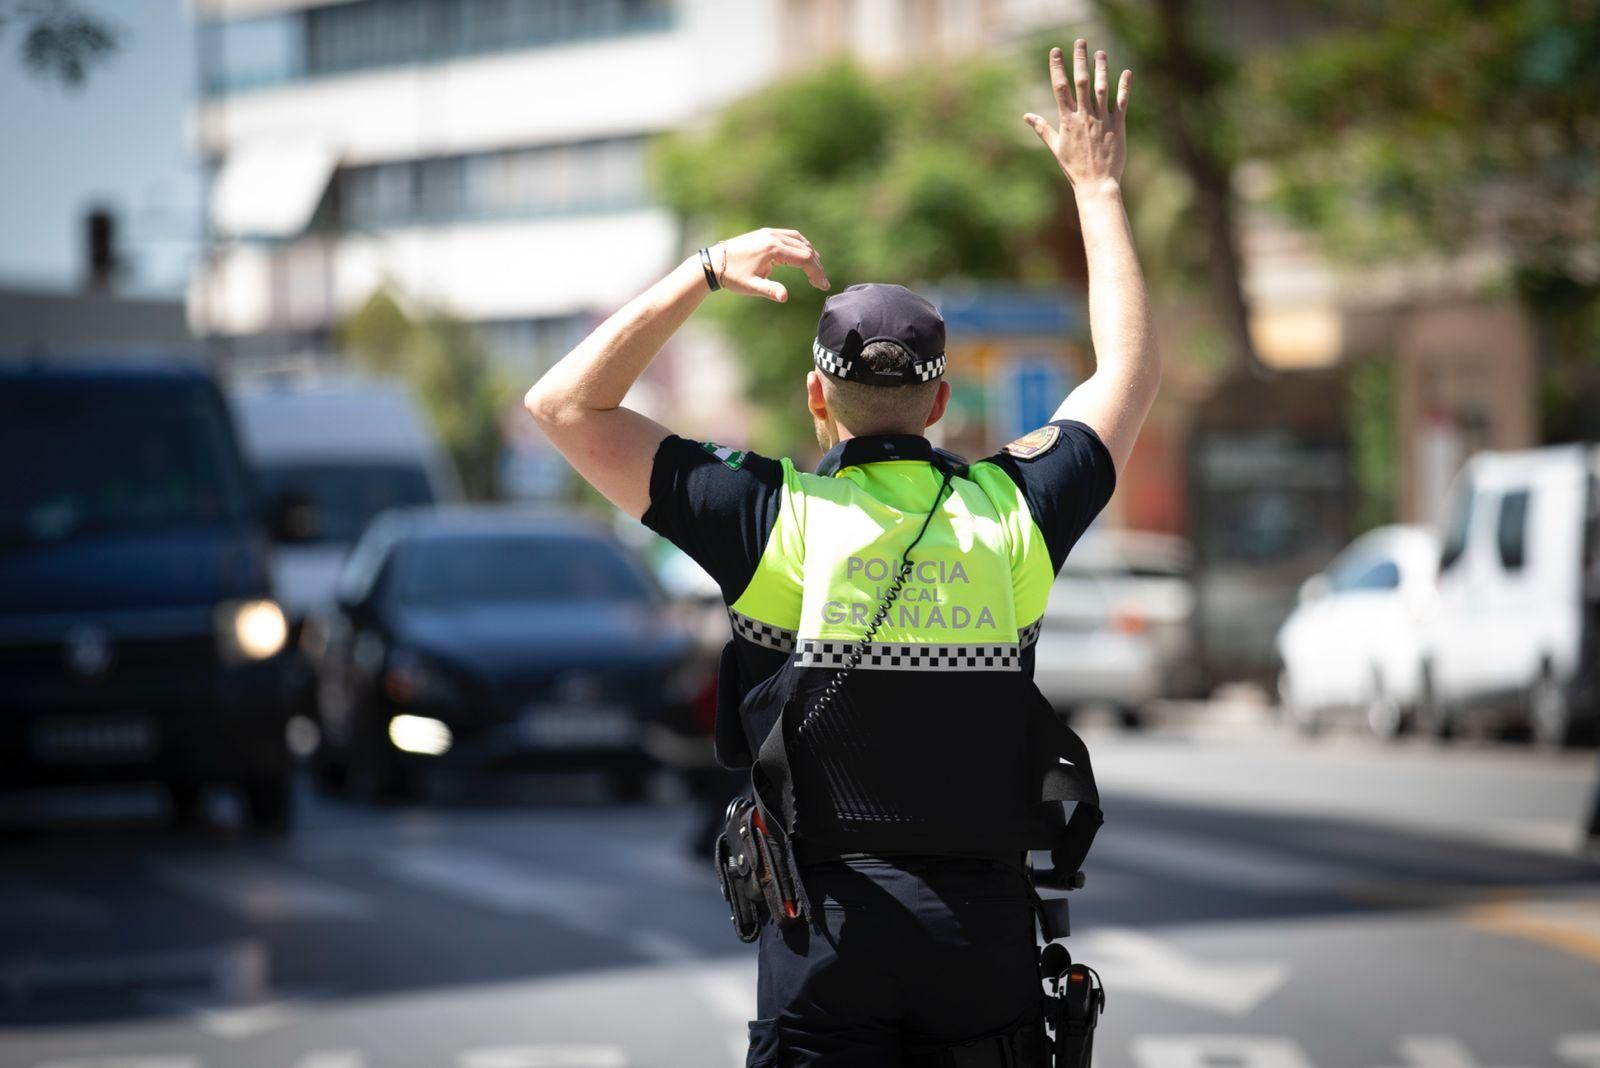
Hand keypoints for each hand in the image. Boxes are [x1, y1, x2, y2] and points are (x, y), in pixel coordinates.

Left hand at [710, 228, 829, 302]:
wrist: (714, 262)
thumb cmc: (732, 276)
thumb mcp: (751, 286)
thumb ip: (770, 290)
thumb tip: (784, 297)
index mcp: (772, 249)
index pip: (804, 258)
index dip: (817, 272)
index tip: (823, 286)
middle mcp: (773, 237)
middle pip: (805, 249)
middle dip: (816, 266)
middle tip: (821, 283)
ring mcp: (769, 233)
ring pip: (800, 240)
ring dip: (810, 254)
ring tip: (815, 271)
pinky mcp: (765, 233)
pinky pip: (790, 236)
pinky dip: (801, 246)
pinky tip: (803, 256)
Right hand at [1024, 39, 1130, 191]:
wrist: (1096, 183)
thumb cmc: (1074, 168)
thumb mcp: (1056, 147)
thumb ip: (1043, 128)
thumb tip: (1026, 116)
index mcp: (1068, 121)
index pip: (1060, 88)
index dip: (1057, 68)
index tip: (1056, 51)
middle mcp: (1084, 116)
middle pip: (1081, 82)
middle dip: (1080, 60)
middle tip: (1080, 42)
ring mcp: (1102, 119)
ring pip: (1101, 88)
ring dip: (1101, 68)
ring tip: (1100, 52)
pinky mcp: (1117, 125)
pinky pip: (1121, 102)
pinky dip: (1124, 87)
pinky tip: (1126, 72)